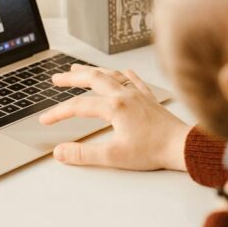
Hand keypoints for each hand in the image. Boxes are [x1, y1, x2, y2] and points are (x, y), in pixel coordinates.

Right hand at [39, 64, 191, 171]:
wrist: (182, 146)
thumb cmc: (153, 151)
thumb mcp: (113, 157)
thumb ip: (84, 155)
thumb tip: (60, 152)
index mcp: (114, 107)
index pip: (78, 106)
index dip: (58, 113)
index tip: (45, 121)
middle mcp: (125, 95)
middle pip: (92, 79)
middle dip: (71, 78)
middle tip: (56, 79)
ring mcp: (138, 94)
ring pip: (111, 75)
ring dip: (93, 71)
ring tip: (79, 69)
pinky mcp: (149, 99)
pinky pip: (134, 79)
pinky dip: (123, 74)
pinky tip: (122, 71)